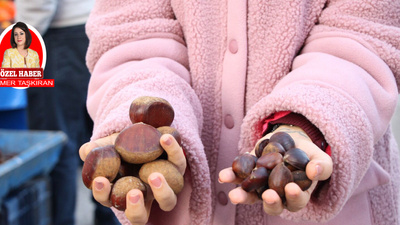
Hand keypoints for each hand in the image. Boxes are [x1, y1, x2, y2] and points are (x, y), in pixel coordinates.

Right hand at [79, 133, 186, 224]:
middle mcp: (143, 195)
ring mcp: (163, 185)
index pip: (110, 201)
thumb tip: (86, 151)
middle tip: (134, 193)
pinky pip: (178, 162)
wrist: (142, 130)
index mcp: (121, 192)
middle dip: (136, 209)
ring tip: (154, 176)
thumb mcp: (105, 145)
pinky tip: (165, 139)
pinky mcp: (177, 168)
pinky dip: (173, 151)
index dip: (103, 194)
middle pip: (140, 217)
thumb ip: (94, 149)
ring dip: (162, 192)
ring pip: (167, 202)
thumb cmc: (120, 144)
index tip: (100, 180)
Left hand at [218, 125, 332, 215]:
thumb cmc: (307, 154)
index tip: (292, 188)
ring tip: (234, 195)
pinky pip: (237, 179)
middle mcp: (277, 195)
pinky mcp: (247, 175)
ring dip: (243, 196)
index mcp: (297, 195)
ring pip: (251, 196)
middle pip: (272, 205)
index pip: (296, 201)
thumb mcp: (319, 157)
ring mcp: (259, 187)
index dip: (294, 197)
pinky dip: (231, 177)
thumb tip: (315, 171)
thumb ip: (322, 166)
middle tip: (267, 195)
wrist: (289, 140)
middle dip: (270, 202)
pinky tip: (224, 175)